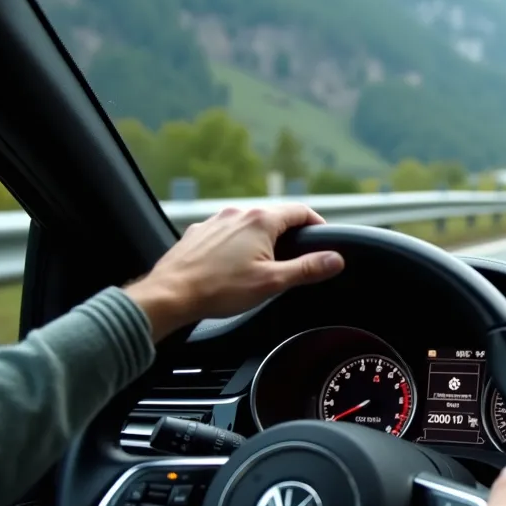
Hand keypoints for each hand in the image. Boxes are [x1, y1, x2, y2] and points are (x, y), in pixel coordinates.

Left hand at [125, 204, 344, 339]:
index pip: (300, 211)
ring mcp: (215, 221)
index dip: (317, 223)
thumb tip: (335, 259)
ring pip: (248, 224)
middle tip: (295, 258)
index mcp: (261, 220)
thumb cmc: (219, 289)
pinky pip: (226, 233)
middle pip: (274, 217)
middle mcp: (238, 213)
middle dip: (288, 235)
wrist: (170, 295)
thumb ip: (307, 269)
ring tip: (263, 264)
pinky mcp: (199, 232)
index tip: (323, 239)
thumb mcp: (272, 282)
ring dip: (261, 239)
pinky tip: (232, 266)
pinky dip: (236, 244)